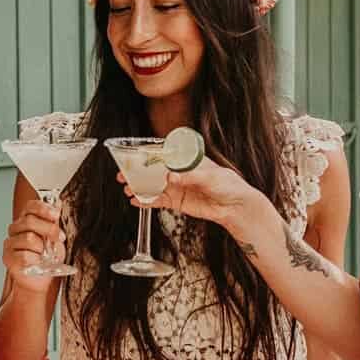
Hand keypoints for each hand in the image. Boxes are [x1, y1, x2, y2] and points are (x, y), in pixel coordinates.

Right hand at [0, 198, 64, 291]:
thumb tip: (58, 203)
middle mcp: (16, 230)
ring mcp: (10, 243)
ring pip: (29, 238)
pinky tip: (38, 263)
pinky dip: (35, 260)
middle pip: (30, 221)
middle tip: (58, 238)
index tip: (55, 214)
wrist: (41, 280)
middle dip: (49, 229)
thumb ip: (54, 222)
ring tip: (45, 255)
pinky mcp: (8, 258)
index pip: (30, 206)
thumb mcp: (55, 238)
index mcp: (26, 221)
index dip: (43, 208)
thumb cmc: (47, 259)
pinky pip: (24, 255)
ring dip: (42, 248)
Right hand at [125, 156, 260, 236]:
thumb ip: (189, 176)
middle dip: (137, 171)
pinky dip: (146, 201)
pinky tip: (136, 201)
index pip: (163, 152)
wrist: (235, 207)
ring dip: (139, 187)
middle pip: (153, 169)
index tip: (133, 154)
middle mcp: (178, 171)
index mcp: (186, 159)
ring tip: (127, 189)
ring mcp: (176, 186)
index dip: (147, 153)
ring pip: (152, 185)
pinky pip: (158, 200)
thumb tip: (171, 177)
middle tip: (123, 173)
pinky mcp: (176, 201)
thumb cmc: (228, 185)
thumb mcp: (210, 176)